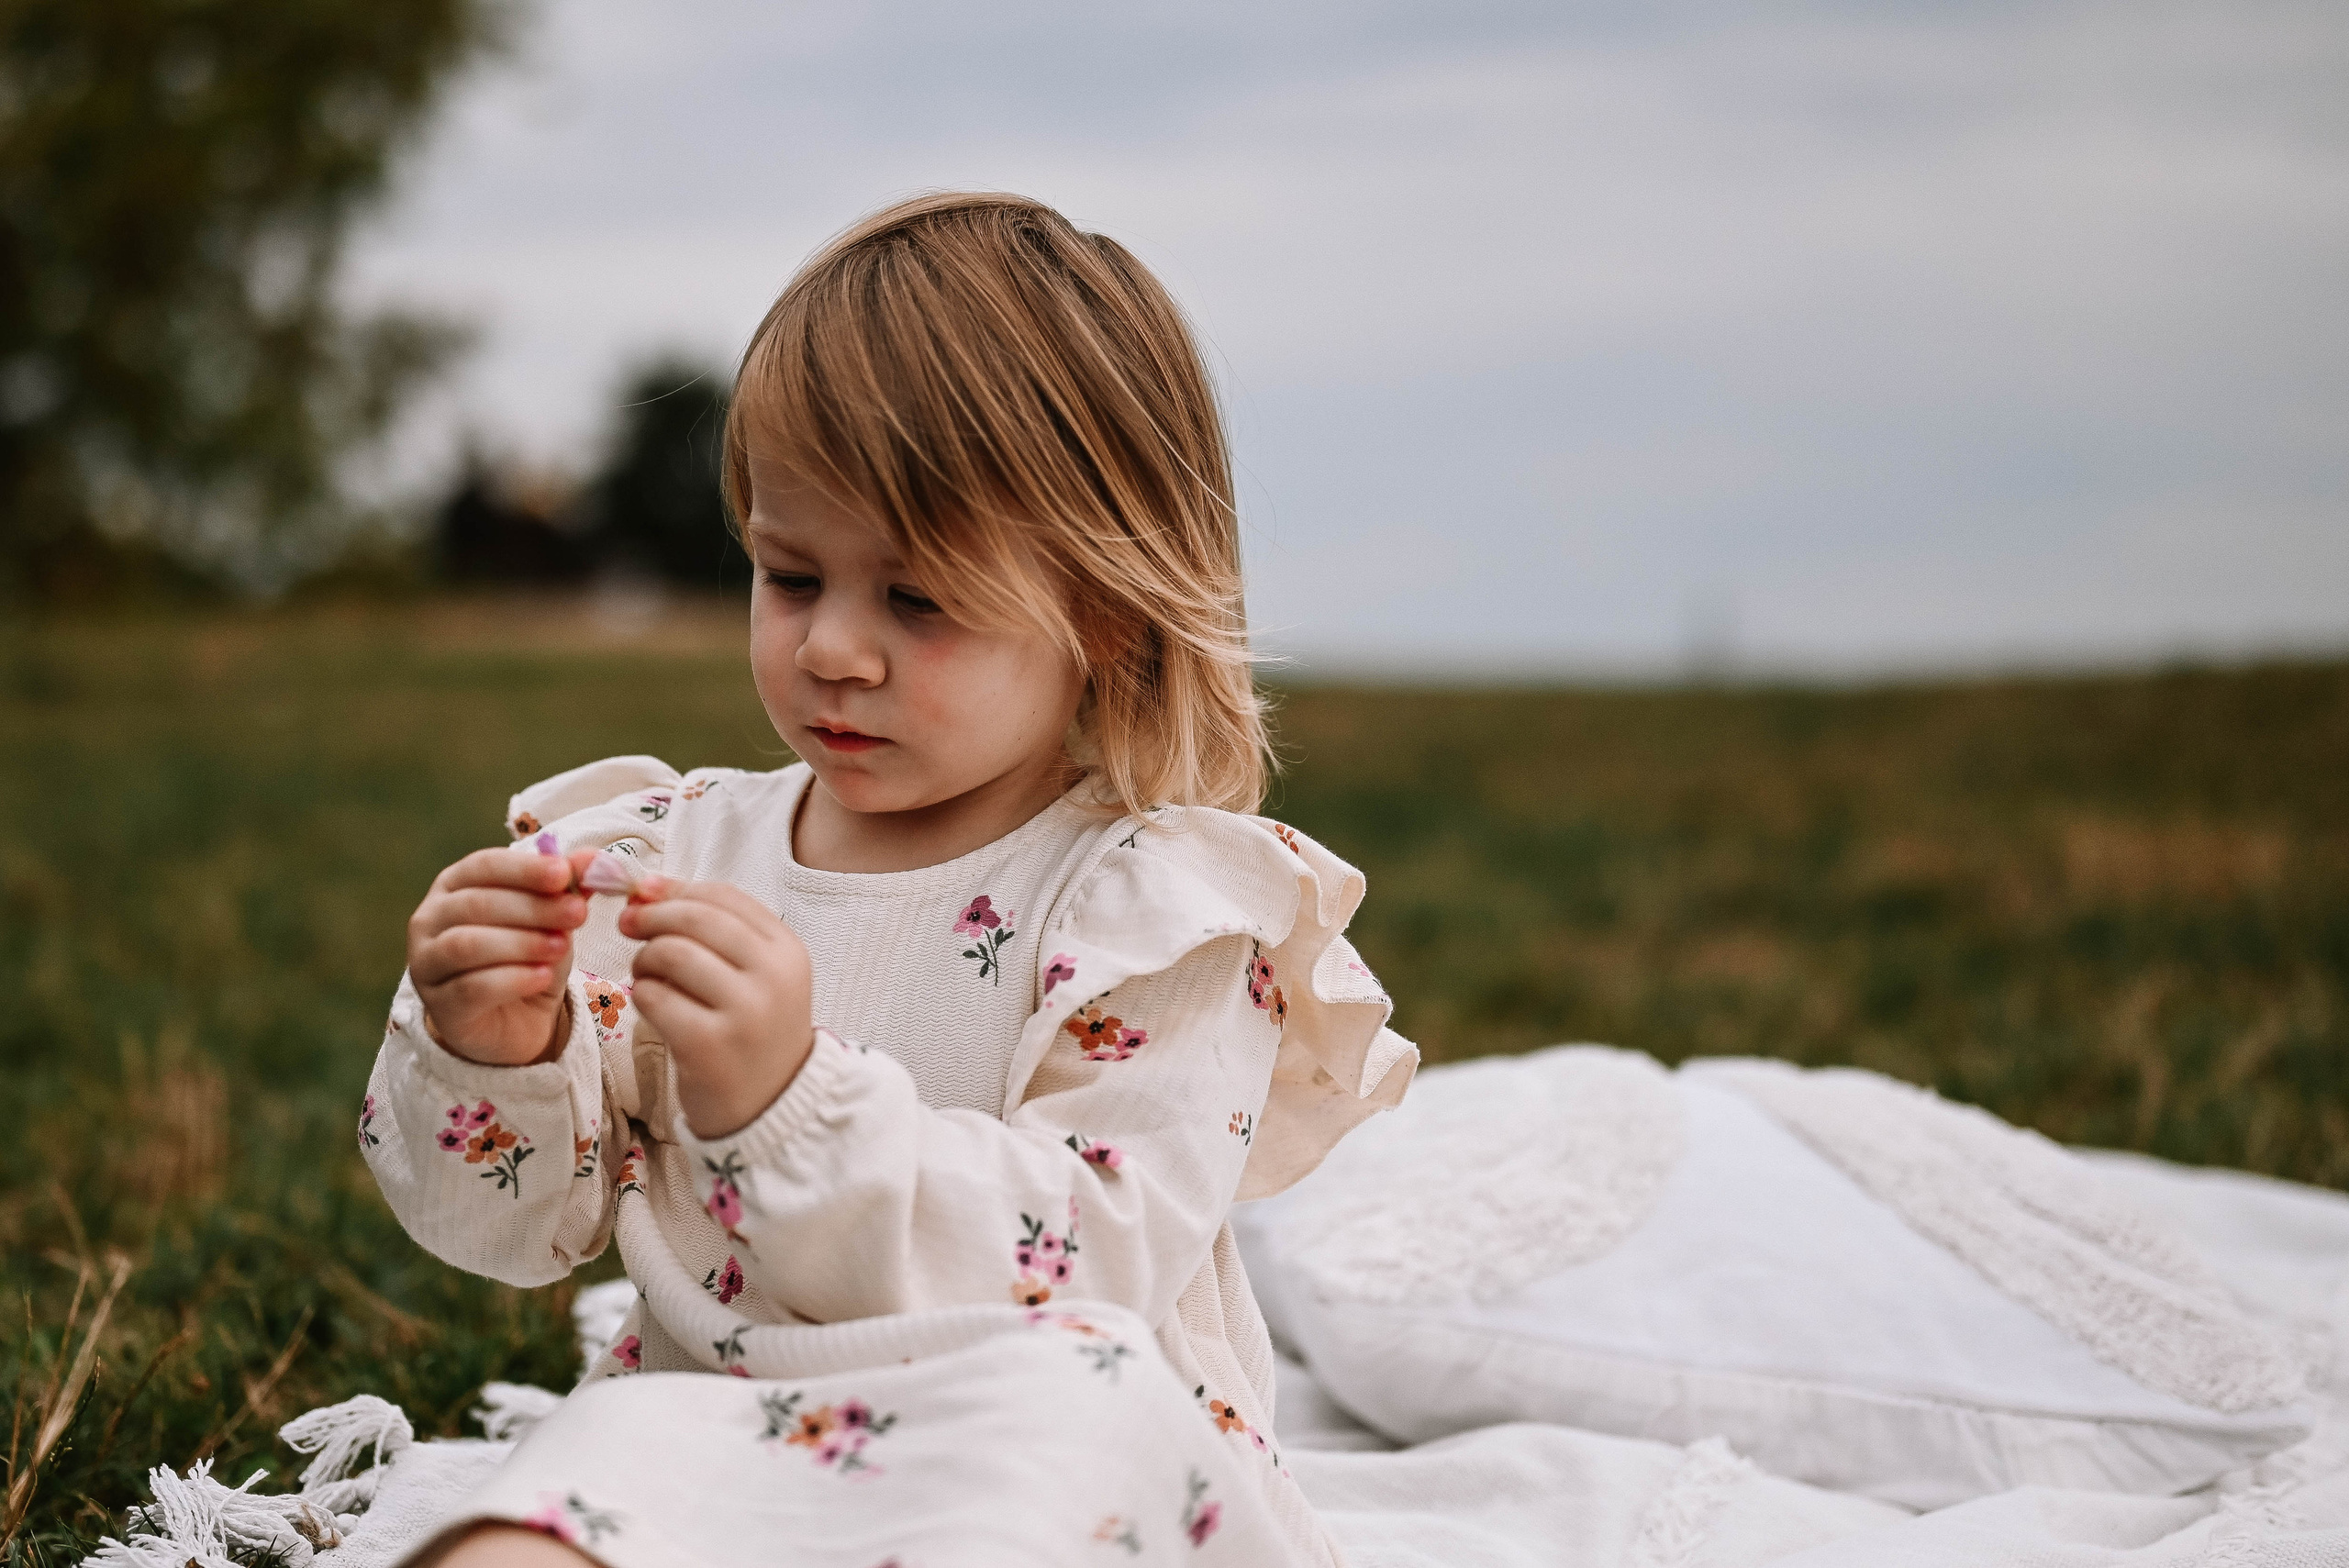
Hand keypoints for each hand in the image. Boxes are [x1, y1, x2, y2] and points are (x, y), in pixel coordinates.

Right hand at [407, 846, 590, 1064]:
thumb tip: (593, 859)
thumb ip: (569, 888)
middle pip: (476, 904)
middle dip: (532, 907)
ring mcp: (426, 963)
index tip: (564, 875)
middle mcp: (430, 919)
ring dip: (521, 943)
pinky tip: (543, 977)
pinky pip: (471, 988)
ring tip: (561, 946)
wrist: (517, 1021)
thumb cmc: (529, 956)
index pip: (484, 865)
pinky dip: (512, 980)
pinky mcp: (439, 1006)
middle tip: (578, 914)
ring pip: (467, 945)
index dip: (525, 869)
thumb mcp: (554, 918)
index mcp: (455, 885)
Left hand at [619, 880, 814, 1137]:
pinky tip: (652, 1006)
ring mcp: (744, 1012)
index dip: (676, 889)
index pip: (725, 896)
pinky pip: (655, 997)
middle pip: (695, 918)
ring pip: (671, 953)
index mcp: (787, 950)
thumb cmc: (751, 1028)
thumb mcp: (753, 973)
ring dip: (644, 958)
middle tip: (629, 926)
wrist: (770, 1103)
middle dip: (652, 915)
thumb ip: (711, 928)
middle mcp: (773, 977)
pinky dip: (642, 995)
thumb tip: (647, 887)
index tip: (645, 894)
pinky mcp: (708, 1045)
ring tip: (647, 975)